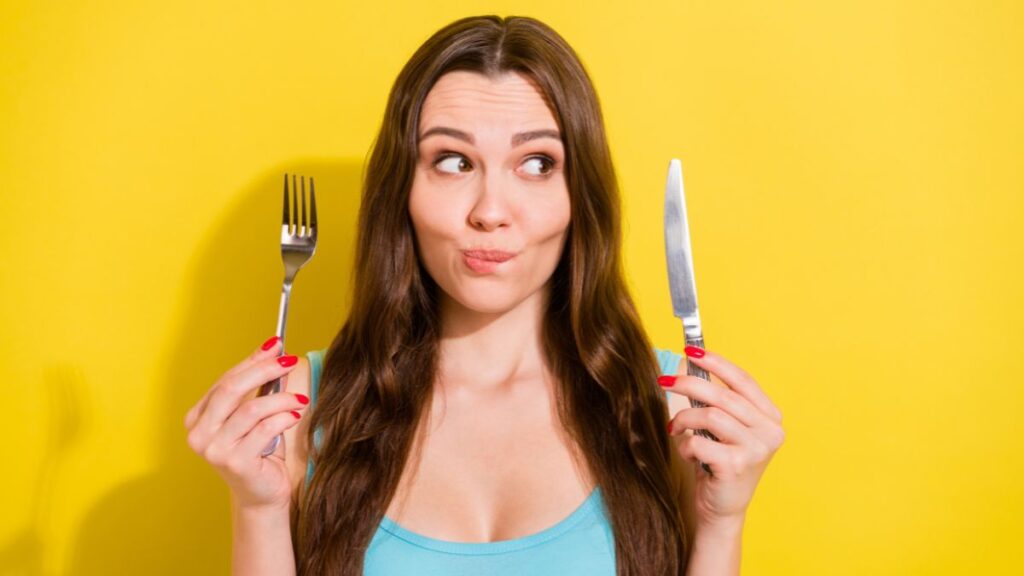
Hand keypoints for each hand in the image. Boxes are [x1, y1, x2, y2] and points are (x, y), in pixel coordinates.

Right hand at [184, 337, 308, 510]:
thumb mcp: (255, 415)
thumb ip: (258, 386)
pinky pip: (265, 428)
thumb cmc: (259, 452)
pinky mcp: (235, 463)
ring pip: (252, 409)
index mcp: (197, 418)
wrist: (262, 495)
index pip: (225, 380)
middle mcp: (199, 434)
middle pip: (231, 389)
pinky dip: (284, 417)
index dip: (253, 361)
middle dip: (264, 371)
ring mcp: (214, 450)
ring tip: (300, 400)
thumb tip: (273, 350)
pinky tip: (295, 415)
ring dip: (281, 399)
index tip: (277, 346)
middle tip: (289, 362)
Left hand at [662, 346, 784, 528]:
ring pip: (709, 416)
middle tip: (664, 381)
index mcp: (770, 417)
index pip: (743, 380)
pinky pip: (699, 442)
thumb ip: (718, 401)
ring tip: (674, 429)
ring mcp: (756, 450)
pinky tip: (689, 455)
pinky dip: (685, 445)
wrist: (723, 509)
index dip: (715, 362)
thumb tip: (690, 365)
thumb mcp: (725, 429)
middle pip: (723, 395)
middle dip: (688, 384)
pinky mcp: (736, 466)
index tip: (691, 351)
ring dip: (684, 419)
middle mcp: (770, 432)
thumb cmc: (720, 463)